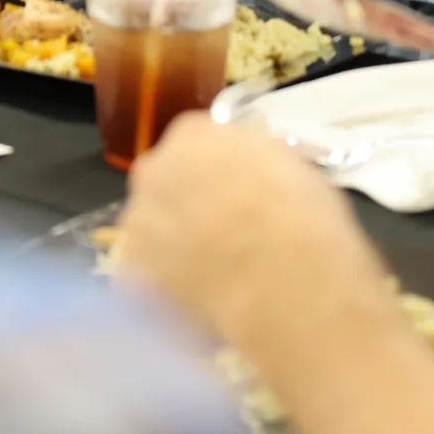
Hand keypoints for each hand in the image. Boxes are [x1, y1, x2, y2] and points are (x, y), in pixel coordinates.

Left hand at [120, 114, 388, 347]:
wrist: (285, 285)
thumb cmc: (301, 218)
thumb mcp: (290, 167)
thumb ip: (255, 164)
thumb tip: (251, 178)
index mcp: (192, 134)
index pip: (195, 142)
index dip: (218, 171)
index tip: (238, 191)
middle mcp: (154, 170)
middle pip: (165, 181)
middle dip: (187, 201)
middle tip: (223, 230)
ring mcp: (137, 222)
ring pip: (151, 228)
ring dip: (172, 243)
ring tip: (212, 272)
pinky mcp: (132, 272)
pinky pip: (147, 274)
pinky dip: (166, 284)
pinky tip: (199, 298)